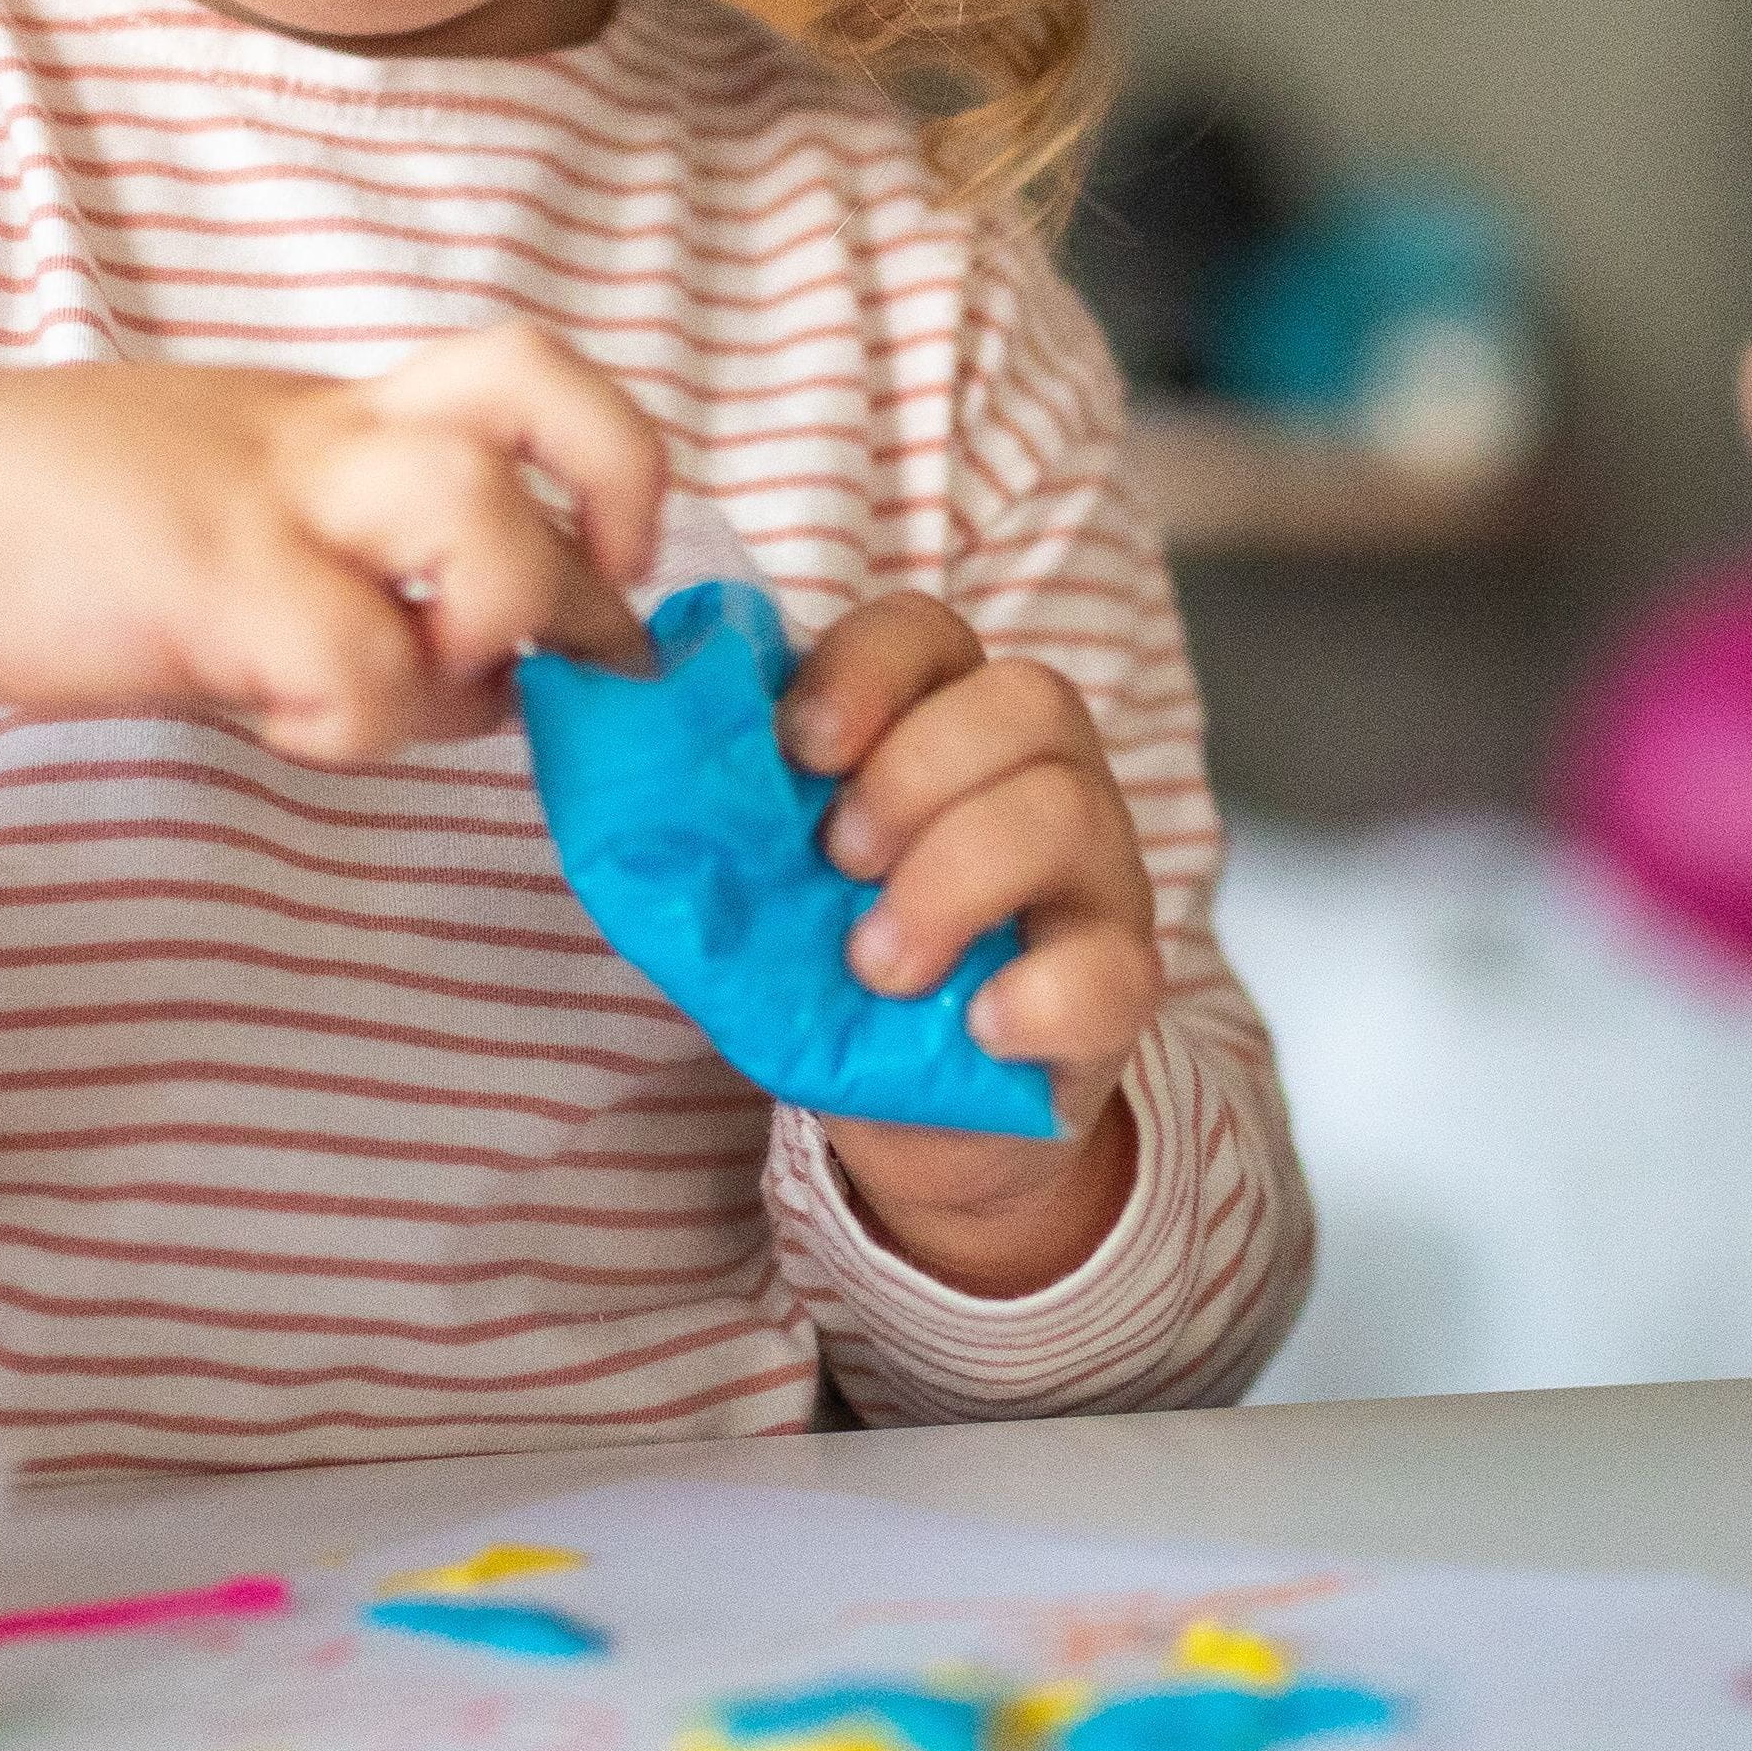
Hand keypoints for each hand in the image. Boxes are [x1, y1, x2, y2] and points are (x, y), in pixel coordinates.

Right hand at [0, 331, 659, 758]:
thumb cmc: (77, 528)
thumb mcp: (244, 513)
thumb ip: (367, 574)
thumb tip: (491, 684)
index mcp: (344, 413)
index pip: (525, 375)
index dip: (611, 461)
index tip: (613, 561)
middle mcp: (330, 434)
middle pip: (542, 397)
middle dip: (609, 522)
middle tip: (587, 634)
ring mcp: (272, 499)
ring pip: (477, 513)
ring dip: (498, 623)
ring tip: (433, 685)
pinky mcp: (211, 582)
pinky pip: (358, 661)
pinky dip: (361, 723)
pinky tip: (292, 728)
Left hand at [774, 593, 1152, 1296]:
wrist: (924, 1119)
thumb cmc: (840, 974)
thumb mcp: (770, 891)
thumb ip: (724, 830)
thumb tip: (628, 780)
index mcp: (946, 725)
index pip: (926, 632)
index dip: (863, 669)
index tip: (796, 748)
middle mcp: (1042, 776)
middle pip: (1024, 698)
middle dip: (911, 772)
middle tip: (837, 864)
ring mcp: (1097, 877)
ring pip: (1067, 811)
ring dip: (952, 881)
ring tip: (878, 966)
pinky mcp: (1123, 987)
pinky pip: (1114, 967)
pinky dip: (1035, 995)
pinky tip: (975, 1026)